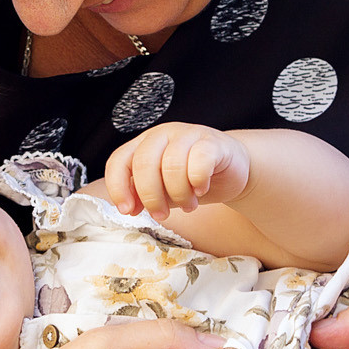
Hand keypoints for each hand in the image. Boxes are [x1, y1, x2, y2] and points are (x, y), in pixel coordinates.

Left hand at [105, 123, 249, 218]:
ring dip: (179, 194)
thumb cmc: (191, 180)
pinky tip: (201, 190)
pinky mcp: (212, 141)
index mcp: (144, 144)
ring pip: (172, 164)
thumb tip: (129, 207)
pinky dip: (198, 181)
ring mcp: (188, 134)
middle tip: (161, 215)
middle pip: (144, 163)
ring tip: (188, 205)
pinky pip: (200, 160)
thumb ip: (143, 195)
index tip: (127, 211)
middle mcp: (162, 134)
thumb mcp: (162, 190)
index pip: (119, 160)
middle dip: (151, 195)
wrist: (231, 171)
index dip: (118, 187)